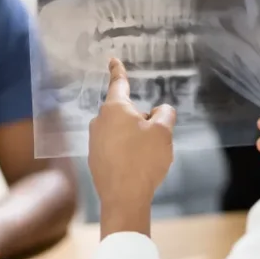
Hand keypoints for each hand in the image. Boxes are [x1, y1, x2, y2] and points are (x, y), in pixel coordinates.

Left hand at [88, 58, 175, 233]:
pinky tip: (137, 167)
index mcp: (115, 108)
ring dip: (134, 137)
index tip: (113, 60)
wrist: (123, 198)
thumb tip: (160, 110)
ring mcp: (94, 140)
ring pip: (120, 131)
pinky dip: (127, 152)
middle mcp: (100, 121)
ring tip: (147, 157)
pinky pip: (115, 147)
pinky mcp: (95, 159)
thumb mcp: (164, 133)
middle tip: (154, 138)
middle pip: (124, 111)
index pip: (118, 83)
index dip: (119, 70)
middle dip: (140, 120)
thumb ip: (165, 114)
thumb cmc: (143, 160)